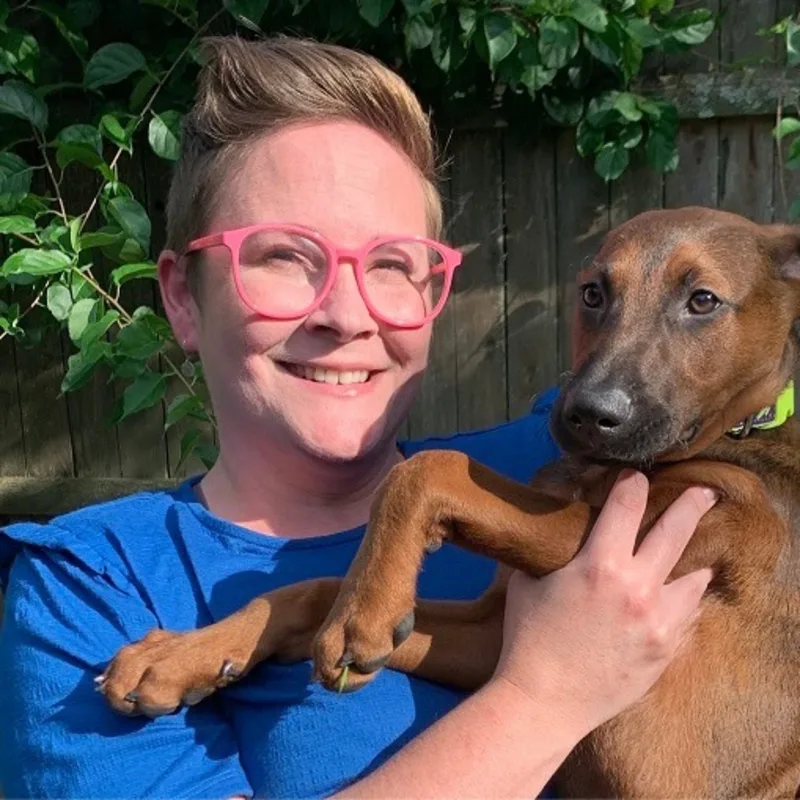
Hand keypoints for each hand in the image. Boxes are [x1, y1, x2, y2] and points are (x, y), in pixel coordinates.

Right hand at [492, 469, 714, 738]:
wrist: (544, 702)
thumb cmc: (527, 637)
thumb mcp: (527, 579)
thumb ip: (549, 547)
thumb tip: (557, 520)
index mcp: (599, 564)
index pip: (627, 505)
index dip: (632, 483)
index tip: (635, 476)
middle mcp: (638, 587)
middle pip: (677, 532)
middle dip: (691, 504)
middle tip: (702, 492)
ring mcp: (659, 621)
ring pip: (694, 578)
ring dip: (691, 563)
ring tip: (692, 557)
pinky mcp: (667, 650)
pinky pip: (688, 615)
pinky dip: (683, 600)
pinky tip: (676, 597)